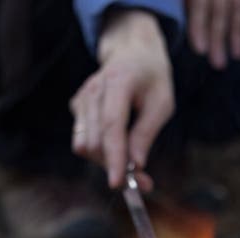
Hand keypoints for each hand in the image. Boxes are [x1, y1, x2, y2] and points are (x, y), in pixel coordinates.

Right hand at [70, 10, 174, 187]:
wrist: (132, 54)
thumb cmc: (152, 79)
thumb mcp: (161, 104)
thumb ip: (146, 134)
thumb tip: (136, 165)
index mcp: (118, 82)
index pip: (111, 126)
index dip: (113, 157)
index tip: (118, 183)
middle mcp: (93, 90)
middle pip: (96, 142)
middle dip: (116, 166)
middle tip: (145, 183)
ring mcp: (82, 99)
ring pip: (86, 146)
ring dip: (108, 162)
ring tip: (133, 164)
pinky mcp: (77, 108)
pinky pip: (84, 142)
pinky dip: (101, 154)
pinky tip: (119, 148)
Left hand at [186, 0, 239, 68]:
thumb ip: (190, 0)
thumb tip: (185, 18)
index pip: (199, 2)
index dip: (198, 25)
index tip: (200, 50)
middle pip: (219, 9)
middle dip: (218, 37)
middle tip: (218, 64)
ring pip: (239, 6)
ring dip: (238, 32)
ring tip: (238, 56)